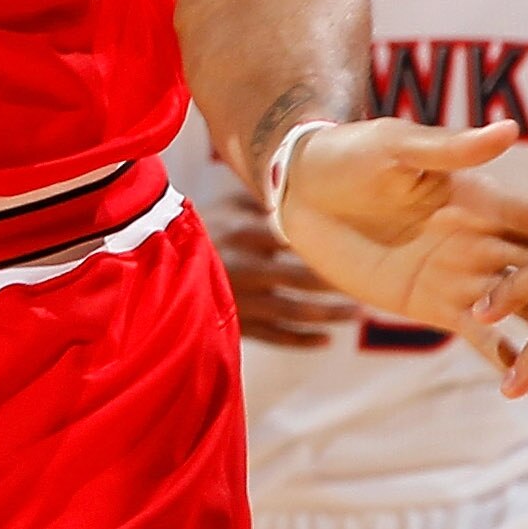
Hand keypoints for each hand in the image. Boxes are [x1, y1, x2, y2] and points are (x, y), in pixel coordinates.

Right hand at [199, 184, 359, 345]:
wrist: (159, 263)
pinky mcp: (236, 322)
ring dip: (329, 314)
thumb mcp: (228, 204)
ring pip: (294, 311)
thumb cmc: (202, 227)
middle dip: (336, 281)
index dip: (328, 243)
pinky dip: (302, 340)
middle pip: (302, 278)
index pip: (295, 239)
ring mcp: (241, 299)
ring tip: (358, 313)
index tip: (360, 242)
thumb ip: (264, 200)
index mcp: (244, 233)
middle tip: (367, 281)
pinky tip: (326, 339)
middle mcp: (246, 267)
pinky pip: (274, 336)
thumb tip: (302, 189)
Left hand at [278, 118, 527, 351]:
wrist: (304, 193)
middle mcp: (485, 241)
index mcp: (484, 200)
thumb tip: (509, 131)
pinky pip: (485, 339)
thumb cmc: (352, 155)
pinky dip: (514, 362)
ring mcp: (465, 278)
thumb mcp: (398, 148)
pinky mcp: (438, 306)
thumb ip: (452, 151)